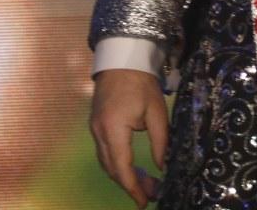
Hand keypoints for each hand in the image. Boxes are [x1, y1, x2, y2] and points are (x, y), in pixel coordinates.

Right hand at [90, 69, 167, 208]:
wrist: (122, 60)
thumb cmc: (142, 83)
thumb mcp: (156, 111)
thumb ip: (160, 140)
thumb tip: (162, 166)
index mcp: (113, 129)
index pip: (122, 167)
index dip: (133, 187)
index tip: (144, 201)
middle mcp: (99, 134)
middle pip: (112, 169)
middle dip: (130, 185)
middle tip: (149, 195)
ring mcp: (94, 131)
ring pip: (107, 163)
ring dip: (124, 176)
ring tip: (145, 185)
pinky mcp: (96, 127)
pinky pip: (105, 153)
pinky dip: (118, 164)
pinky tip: (132, 169)